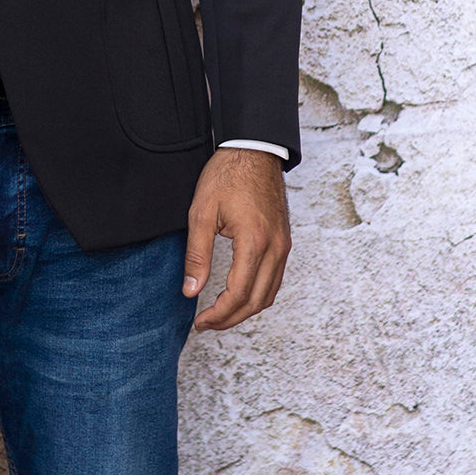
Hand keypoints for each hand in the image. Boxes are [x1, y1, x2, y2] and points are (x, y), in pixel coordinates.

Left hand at [183, 147, 290, 331]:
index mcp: (254, 242)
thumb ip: (197, 254)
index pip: (238, 294)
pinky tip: (239, 294)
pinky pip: (275, 279)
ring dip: (246, 310)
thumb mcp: (202, 212)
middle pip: (257, 302)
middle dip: (231, 319)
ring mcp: (283, 246)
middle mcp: (275, 248)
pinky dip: (258, 294)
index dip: (218, 315)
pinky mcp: (284, 241)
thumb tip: (190, 291)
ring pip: (270, 294)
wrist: (254, 150)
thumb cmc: (227, 175)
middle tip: (207, 324)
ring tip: (220, 314)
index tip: (200, 322)